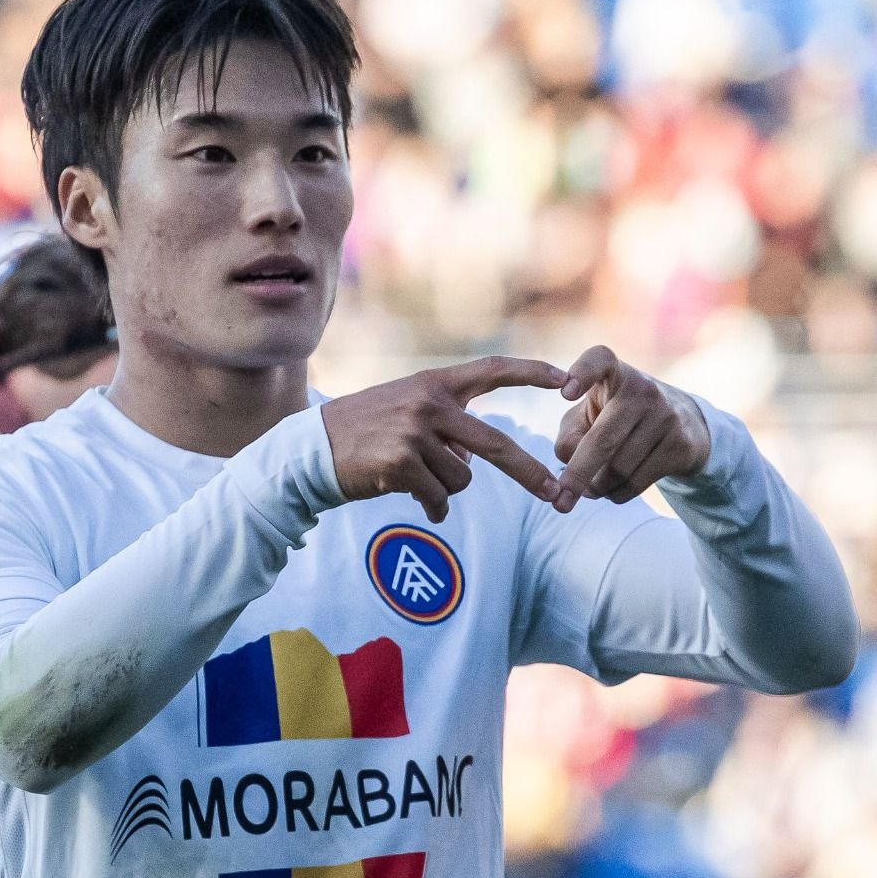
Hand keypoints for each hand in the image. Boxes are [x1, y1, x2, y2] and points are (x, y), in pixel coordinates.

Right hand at [322, 357, 572, 523]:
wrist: (313, 448)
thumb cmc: (363, 431)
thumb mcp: (405, 408)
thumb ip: (445, 423)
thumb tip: (472, 462)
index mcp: (434, 383)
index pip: (492, 370)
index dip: (530, 372)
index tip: (563, 379)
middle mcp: (429, 404)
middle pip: (495, 444)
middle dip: (529, 473)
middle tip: (554, 493)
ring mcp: (416, 433)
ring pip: (462, 479)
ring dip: (444, 488)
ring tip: (413, 478)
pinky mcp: (402, 463)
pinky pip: (438, 498)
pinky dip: (430, 507)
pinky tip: (410, 497)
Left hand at [553, 345, 710, 503]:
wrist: (682, 422)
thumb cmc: (616, 419)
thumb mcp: (587, 418)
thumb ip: (569, 438)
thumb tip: (572, 468)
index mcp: (614, 372)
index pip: (599, 360)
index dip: (582, 373)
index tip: (565, 392)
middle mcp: (642, 388)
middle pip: (602, 440)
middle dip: (577, 475)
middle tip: (560, 503)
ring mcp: (665, 416)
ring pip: (618, 469)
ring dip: (598, 488)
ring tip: (592, 489)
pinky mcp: (680, 444)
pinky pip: (637, 482)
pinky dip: (617, 495)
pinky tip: (612, 491)